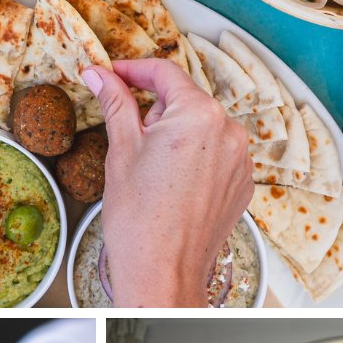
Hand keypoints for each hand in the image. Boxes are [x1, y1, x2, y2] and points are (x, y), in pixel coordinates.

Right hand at [82, 58, 253, 305]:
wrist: (162, 272)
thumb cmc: (140, 218)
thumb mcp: (121, 150)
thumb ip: (115, 103)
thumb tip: (100, 75)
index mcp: (199, 114)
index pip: (165, 74)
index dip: (133, 71)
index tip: (113, 75)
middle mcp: (229, 131)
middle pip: (185, 101)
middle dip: (155, 112)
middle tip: (128, 139)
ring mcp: (241, 160)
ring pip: (201, 129)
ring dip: (176, 136)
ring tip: (151, 170)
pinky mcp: (242, 184)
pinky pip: (216, 156)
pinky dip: (194, 160)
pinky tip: (172, 185)